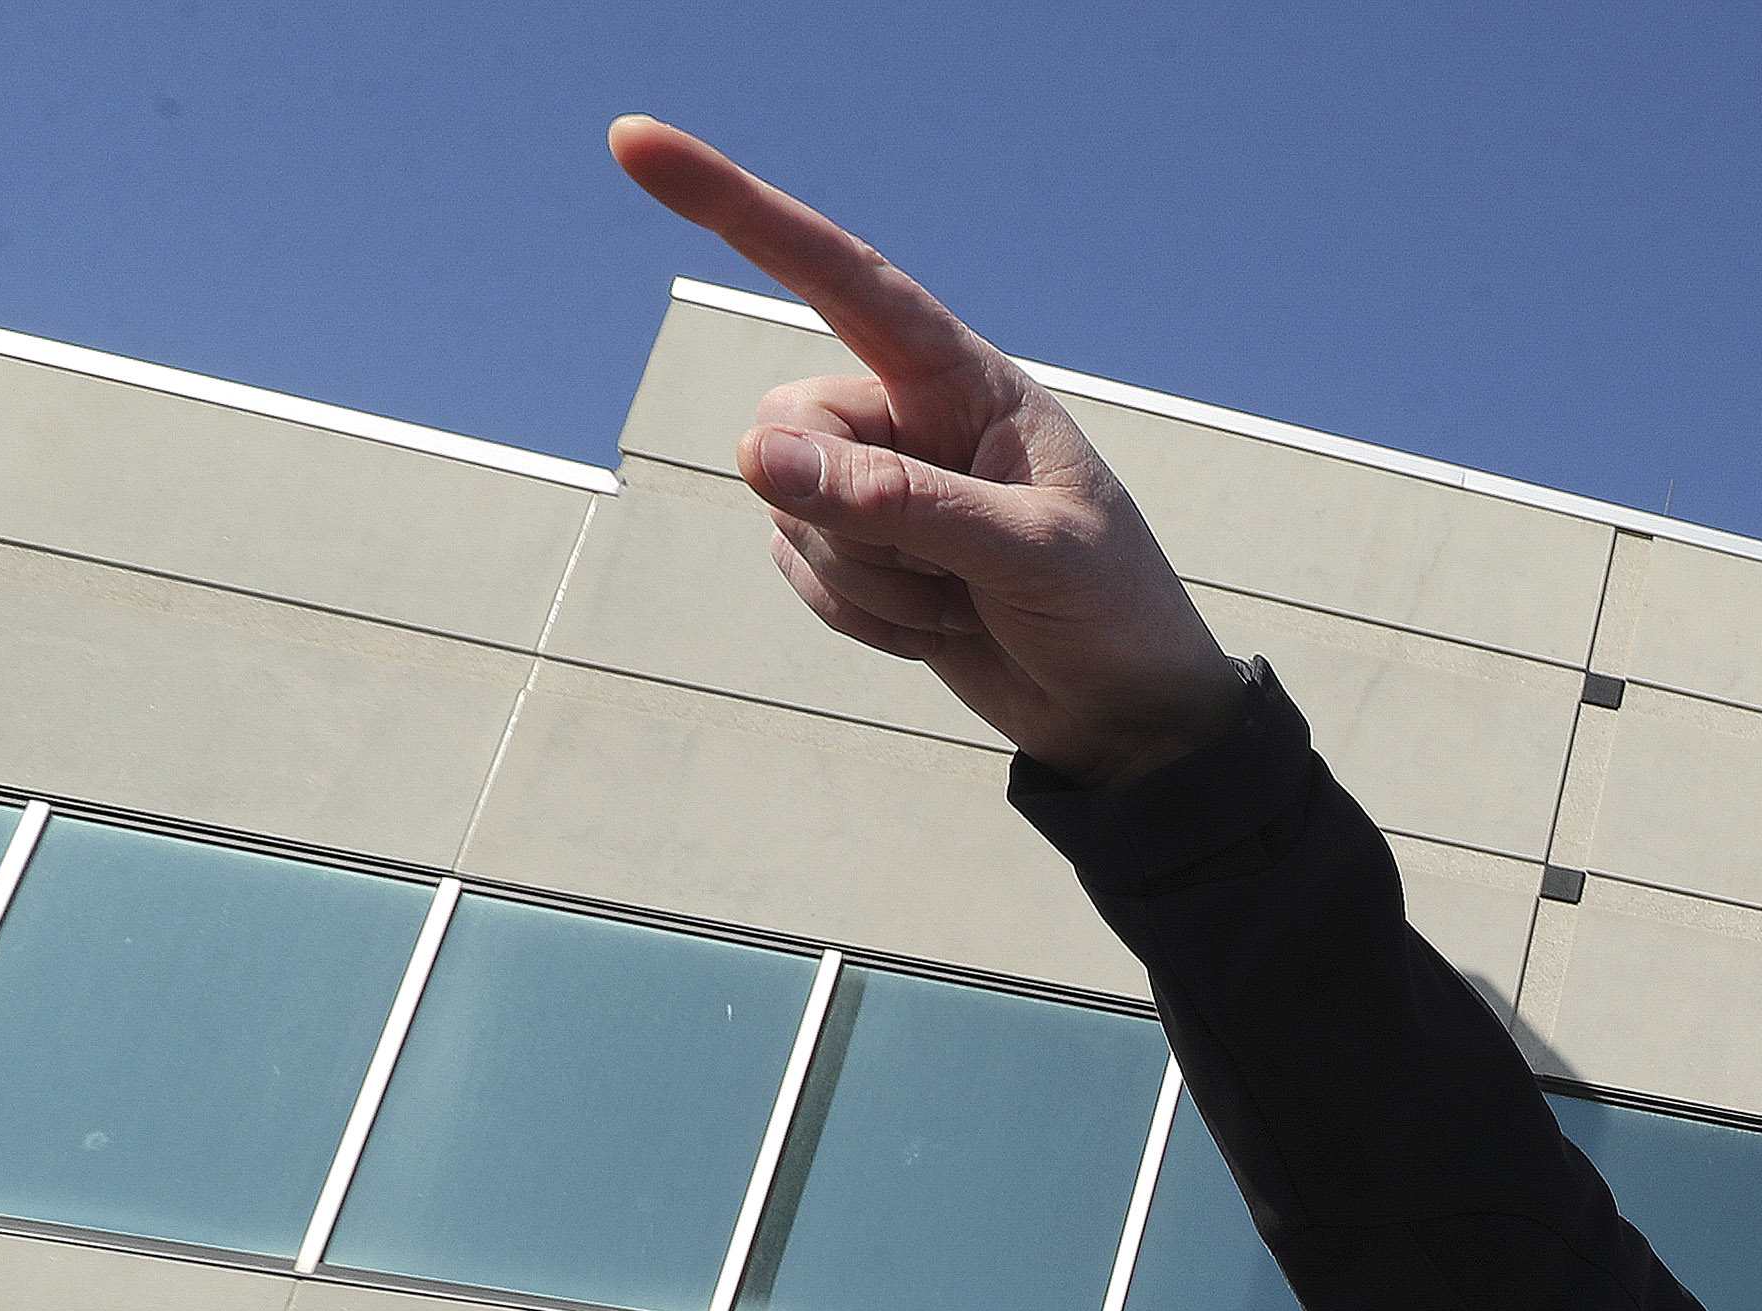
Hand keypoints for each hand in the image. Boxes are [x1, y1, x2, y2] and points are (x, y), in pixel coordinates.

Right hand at [605, 116, 1250, 787]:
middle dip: (844, 512)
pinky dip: (861, 618)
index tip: (634, 142)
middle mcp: (909, 416)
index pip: (838, 275)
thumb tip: (754, 456)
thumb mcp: (1026, 553)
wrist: (1126, 717)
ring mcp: (877, 487)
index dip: (734, 206)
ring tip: (963, 601)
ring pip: (784, 508)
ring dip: (865, 579)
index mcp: (965, 380)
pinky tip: (941, 627)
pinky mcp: (859, 554)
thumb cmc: (1110, 613)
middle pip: (786, 423)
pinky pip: (798, 570)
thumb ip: (898, 502)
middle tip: (949, 570)